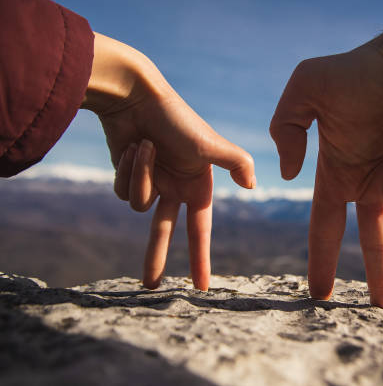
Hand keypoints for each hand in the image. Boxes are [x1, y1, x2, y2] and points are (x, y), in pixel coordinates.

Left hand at [82, 33, 255, 289]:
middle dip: (156, 257)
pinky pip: (124, 191)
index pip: (200, 230)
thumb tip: (254, 187)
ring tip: (145, 146)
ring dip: (141, 176)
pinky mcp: (129, 175)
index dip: (200, 259)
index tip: (202, 288)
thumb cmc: (177, 120)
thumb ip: (239, 163)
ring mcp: (152, 182)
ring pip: (138, 205)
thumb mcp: (211, 144)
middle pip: (163, 232)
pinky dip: (129, 171)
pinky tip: (133, 148)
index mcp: (199, 185)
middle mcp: (176, 187)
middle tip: (149, 286)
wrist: (136, 97)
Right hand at [270, 11, 382, 307]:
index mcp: (339, 172)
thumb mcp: (307, 88)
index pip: (325, 225)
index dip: (322, 259)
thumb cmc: (362, 72)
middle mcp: (371, 180)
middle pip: (377, 239)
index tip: (319, 294)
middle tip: (382, 309)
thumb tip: (291, 175)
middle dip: (380, 275)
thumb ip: (284, 128)